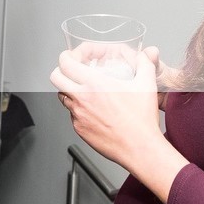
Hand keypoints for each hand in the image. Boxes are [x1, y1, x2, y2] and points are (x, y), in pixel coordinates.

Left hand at [51, 47, 187, 203]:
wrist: (139, 148)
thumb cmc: (141, 120)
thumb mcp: (147, 85)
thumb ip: (145, 64)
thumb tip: (147, 54)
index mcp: (94, 84)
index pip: (66, 63)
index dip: (67, 55)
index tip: (73, 55)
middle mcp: (82, 98)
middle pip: (56, 77)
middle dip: (61, 70)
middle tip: (71, 70)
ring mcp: (79, 115)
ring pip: (62, 96)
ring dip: (69, 89)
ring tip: (83, 89)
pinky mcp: (80, 129)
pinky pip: (72, 114)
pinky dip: (78, 108)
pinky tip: (92, 109)